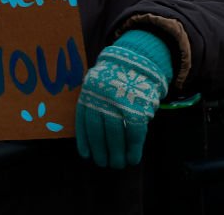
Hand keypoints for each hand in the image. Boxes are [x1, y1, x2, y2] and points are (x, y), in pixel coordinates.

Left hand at [76, 30, 172, 168]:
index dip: (85, 140)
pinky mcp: (138, 105)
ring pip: (116, 133)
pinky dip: (134, 148)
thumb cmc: (115, 79)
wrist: (137, 60)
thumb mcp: (98, 86)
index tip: (87, 156)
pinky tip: (133, 158)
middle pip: (99, 130)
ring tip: (118, 164)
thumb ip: (94, 106)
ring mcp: (120, 100)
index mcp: (89, 92)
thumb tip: (90, 142)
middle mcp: (102, 96)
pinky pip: (135, 132)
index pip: (84, 121)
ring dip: (117, 153)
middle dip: (101, 150)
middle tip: (104, 164)